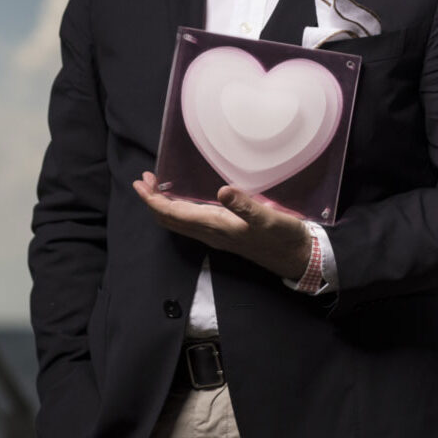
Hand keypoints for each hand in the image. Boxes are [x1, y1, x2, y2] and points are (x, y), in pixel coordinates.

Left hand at [132, 172, 311, 280]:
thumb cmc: (283, 237)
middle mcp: (210, 232)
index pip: (173, 214)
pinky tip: (184, 198)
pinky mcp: (224, 234)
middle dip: (153, 201)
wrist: (297, 257)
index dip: (153, 200)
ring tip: (157, 186)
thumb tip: (222, 191)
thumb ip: (245, 206)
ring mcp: (216, 235)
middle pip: (170, 220)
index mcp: (215, 226)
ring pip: (179, 222)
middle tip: (144, 180)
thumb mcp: (267, 218)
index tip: (140, 183)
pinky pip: (191, 222)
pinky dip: (178, 208)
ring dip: (164, 205)